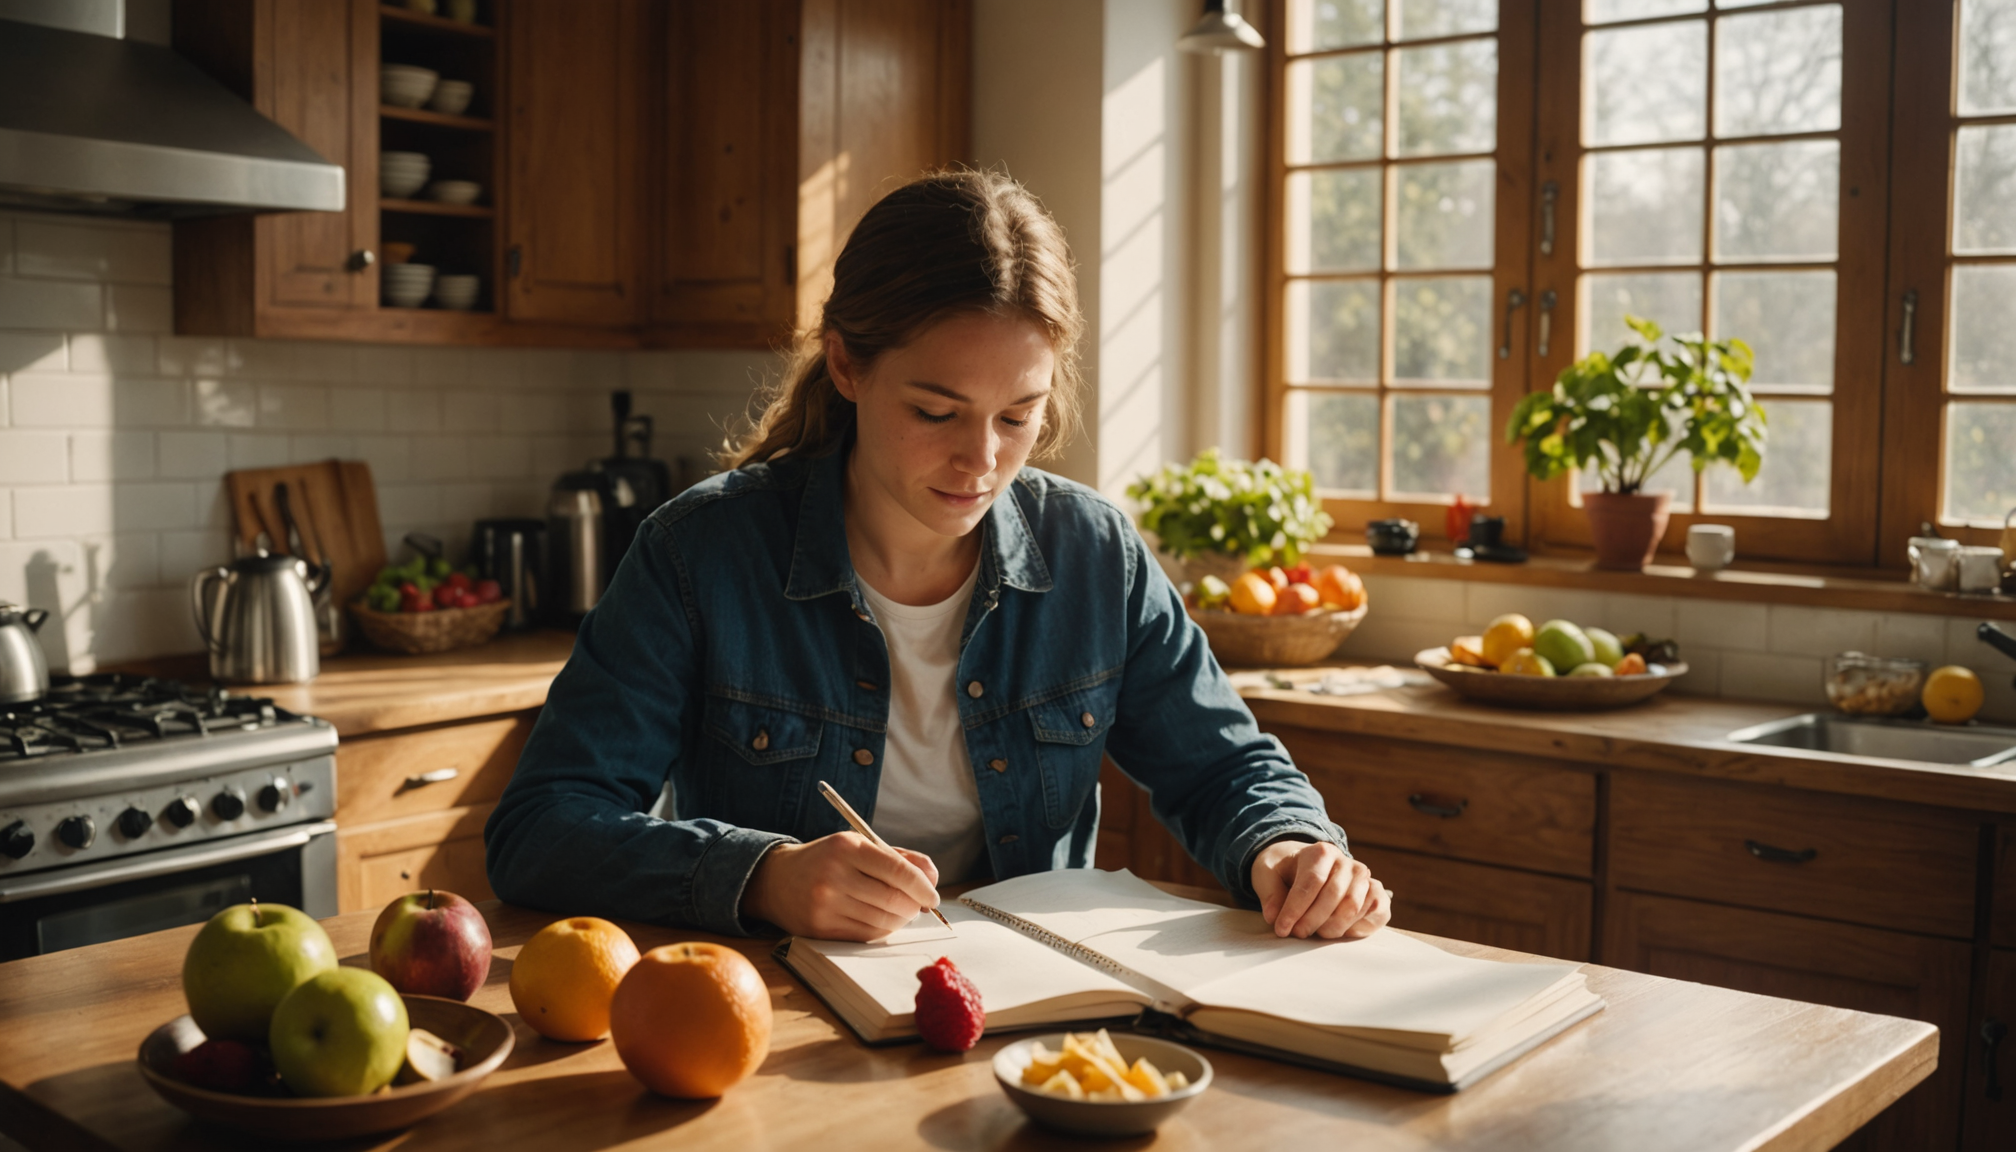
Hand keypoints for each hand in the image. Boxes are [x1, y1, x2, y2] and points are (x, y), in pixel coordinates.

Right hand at [742, 832, 940, 940]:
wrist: (776, 880)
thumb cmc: (827, 860)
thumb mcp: (858, 846)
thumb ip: (898, 858)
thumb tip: (932, 877)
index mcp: (846, 848)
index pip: (897, 870)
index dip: (922, 886)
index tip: (933, 894)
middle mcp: (834, 875)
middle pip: (893, 899)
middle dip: (915, 905)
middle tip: (920, 905)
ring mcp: (825, 904)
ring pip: (882, 921)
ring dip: (901, 919)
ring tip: (902, 911)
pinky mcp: (821, 928)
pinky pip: (866, 935)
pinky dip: (883, 930)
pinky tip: (883, 921)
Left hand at [1251, 839, 1388, 939]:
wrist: (1306, 864)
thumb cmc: (1285, 870)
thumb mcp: (1266, 872)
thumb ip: (1269, 892)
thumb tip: (1274, 916)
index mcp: (1321, 852)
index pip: (1311, 882)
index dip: (1296, 909)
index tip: (1281, 928)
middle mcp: (1347, 862)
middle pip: (1334, 896)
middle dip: (1312, 921)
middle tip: (1296, 933)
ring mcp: (1364, 879)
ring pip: (1353, 908)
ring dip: (1332, 928)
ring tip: (1314, 932)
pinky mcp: (1376, 894)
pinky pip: (1376, 914)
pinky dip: (1358, 929)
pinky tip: (1338, 931)